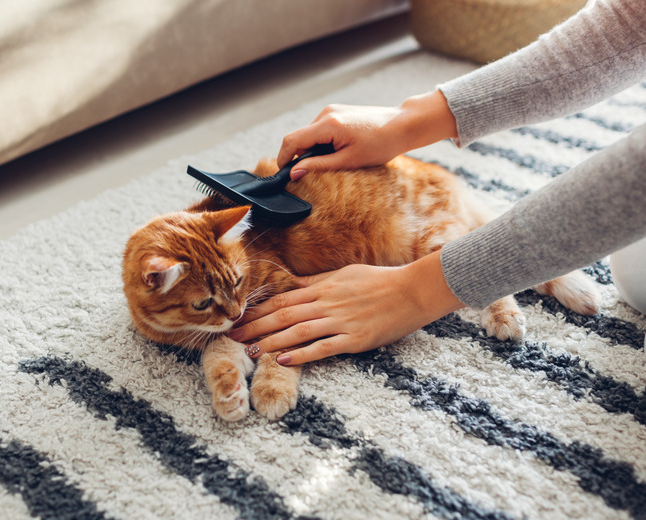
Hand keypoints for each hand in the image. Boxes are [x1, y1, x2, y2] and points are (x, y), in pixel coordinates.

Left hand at [229, 252, 463, 364]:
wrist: (412, 291)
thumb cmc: (380, 281)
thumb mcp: (345, 274)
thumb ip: (318, 282)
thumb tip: (293, 283)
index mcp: (323, 287)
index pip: (283, 299)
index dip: (258, 309)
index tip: (239, 317)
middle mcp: (327, 303)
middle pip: (283, 315)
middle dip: (255, 326)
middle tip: (233, 337)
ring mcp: (340, 321)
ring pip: (297, 331)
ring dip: (271, 341)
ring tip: (251, 351)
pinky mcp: (355, 338)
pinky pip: (323, 347)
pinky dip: (301, 354)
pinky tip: (283, 361)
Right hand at [278, 91, 458, 179]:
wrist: (401, 125)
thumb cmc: (380, 144)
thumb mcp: (348, 161)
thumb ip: (318, 166)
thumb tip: (294, 173)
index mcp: (328, 124)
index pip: (292, 141)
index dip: (283, 159)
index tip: (284, 175)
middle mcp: (326, 113)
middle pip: (299, 138)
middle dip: (301, 157)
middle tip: (315, 173)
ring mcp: (331, 111)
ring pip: (309, 135)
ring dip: (313, 151)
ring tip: (335, 160)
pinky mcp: (336, 112)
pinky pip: (319, 130)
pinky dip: (322, 144)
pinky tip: (340, 150)